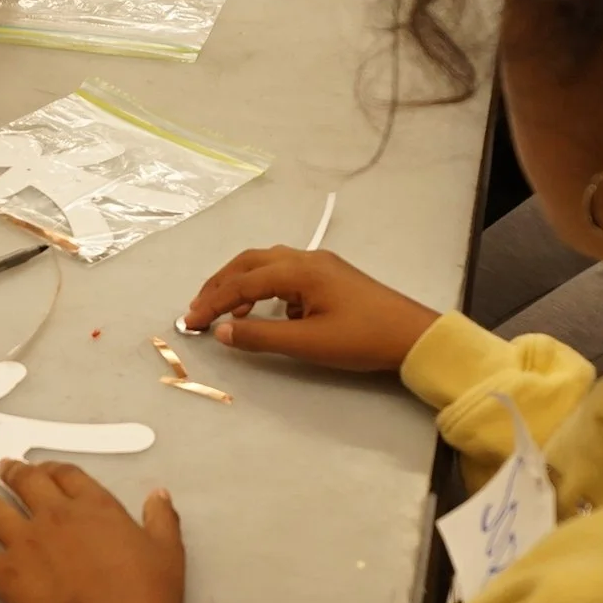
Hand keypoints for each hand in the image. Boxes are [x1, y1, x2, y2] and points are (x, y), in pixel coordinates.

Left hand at [0, 461, 184, 602]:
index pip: (69, 476)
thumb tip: (159, 494)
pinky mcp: (4, 574)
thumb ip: (161, 519)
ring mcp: (25, 542)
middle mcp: (55, 515)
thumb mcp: (167, 551)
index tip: (47, 468)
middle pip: (27, 483)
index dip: (56, 470)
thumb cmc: (147, 592)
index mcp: (95, 506)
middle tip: (2, 466)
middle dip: (14, 472)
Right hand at [181, 247, 441, 372]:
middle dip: (220, 284)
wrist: (413, 335)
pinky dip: (265, 289)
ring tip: (226, 312)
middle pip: (250, 263)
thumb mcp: (307, 343)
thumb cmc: (362, 339)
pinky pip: (287, 274)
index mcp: (299, 270)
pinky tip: (266, 312)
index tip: (190, 322)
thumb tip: (222, 331)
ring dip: (242, 284)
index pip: (242, 282)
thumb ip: (261, 336)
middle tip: (198, 309)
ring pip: (269, 265)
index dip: (212, 302)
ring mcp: (321, 265)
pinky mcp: (331, 277)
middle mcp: (307, 259)